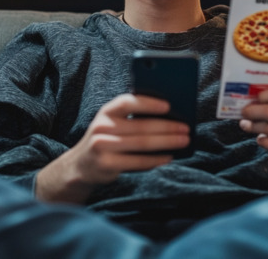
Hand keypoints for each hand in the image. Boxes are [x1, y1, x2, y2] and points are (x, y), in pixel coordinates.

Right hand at [36, 94, 189, 202]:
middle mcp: (102, 126)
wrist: (81, 165)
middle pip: (141, 126)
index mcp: (106, 111)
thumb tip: (169, 116)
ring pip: (142, 143)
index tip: (169, 106)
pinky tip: (169, 157)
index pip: (128, 102)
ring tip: (183, 141)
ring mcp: (102, 146)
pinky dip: (156, 159)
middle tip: (186, 128)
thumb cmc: (107, 139)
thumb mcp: (113, 123)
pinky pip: (137, 161)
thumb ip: (133, 118)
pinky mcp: (106, 164)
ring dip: (167, 142)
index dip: (148, 103)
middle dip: (167, 127)